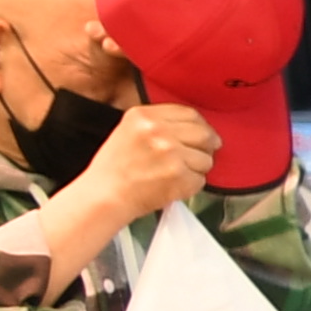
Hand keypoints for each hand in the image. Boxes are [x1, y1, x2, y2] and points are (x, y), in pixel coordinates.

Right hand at [67, 106, 217, 240]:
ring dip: (196, 169)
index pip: (190, 114)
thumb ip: (159, 123)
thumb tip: (197, 127)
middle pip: (204, 134)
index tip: (205, 135)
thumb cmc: (115, 168)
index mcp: (143, 116)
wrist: (104, 196)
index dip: (201, 126)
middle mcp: (158, 131)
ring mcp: (170, 153)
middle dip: (206, 148)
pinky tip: (172, 186)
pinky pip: (201, 179)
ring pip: (206, 159)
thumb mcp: (129, 131)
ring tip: (173, 174)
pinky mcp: (179, 175)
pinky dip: (191, 186)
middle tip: (197, 157)